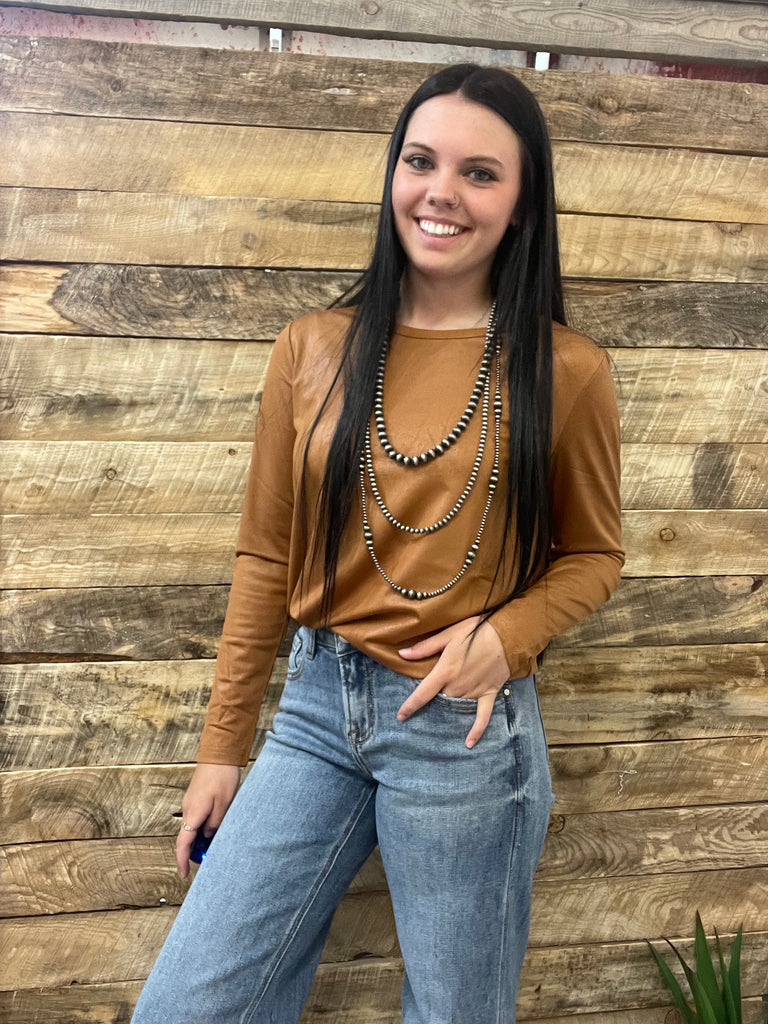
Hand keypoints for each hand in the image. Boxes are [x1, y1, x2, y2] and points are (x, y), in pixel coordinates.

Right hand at [176, 762, 239, 876]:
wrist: (219, 754)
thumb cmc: (222, 777)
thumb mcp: (224, 804)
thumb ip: (215, 824)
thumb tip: (207, 836)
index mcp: (193, 813)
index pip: (183, 843)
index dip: (182, 861)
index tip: (184, 874)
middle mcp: (187, 809)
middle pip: (185, 837)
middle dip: (192, 851)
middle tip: (206, 859)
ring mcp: (190, 802)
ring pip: (190, 827)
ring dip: (198, 839)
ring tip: (213, 844)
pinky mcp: (195, 797)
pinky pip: (194, 818)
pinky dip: (200, 827)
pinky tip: (213, 828)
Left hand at [397, 616, 509, 748]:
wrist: (506, 635)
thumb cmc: (475, 631)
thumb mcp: (448, 634)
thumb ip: (424, 648)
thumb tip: (402, 654)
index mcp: (445, 671)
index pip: (423, 694)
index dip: (410, 706)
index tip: (401, 716)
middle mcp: (458, 685)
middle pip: (440, 701)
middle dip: (433, 705)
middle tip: (427, 706)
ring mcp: (474, 691)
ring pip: (456, 707)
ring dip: (449, 712)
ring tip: (441, 720)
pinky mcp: (489, 694)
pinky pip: (482, 716)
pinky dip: (477, 729)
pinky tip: (469, 743)